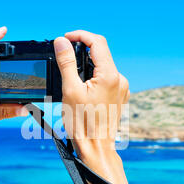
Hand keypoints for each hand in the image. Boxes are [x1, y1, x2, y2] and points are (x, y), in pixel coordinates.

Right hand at [53, 30, 129, 157]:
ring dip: (87, 66)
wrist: (96, 148)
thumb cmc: (83, 124)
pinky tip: (83, 91)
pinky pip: (107, 79)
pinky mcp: (120, 97)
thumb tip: (61, 42)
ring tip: (72, 79)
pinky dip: (93, 78)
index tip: (65, 38)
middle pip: (101, 54)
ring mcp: (122, 89)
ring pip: (103, 67)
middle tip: (65, 57)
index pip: (97, 42)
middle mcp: (120, 80)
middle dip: (82, 51)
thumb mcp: (70, 90)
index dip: (80, 35)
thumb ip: (66, 62)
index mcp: (110, 75)